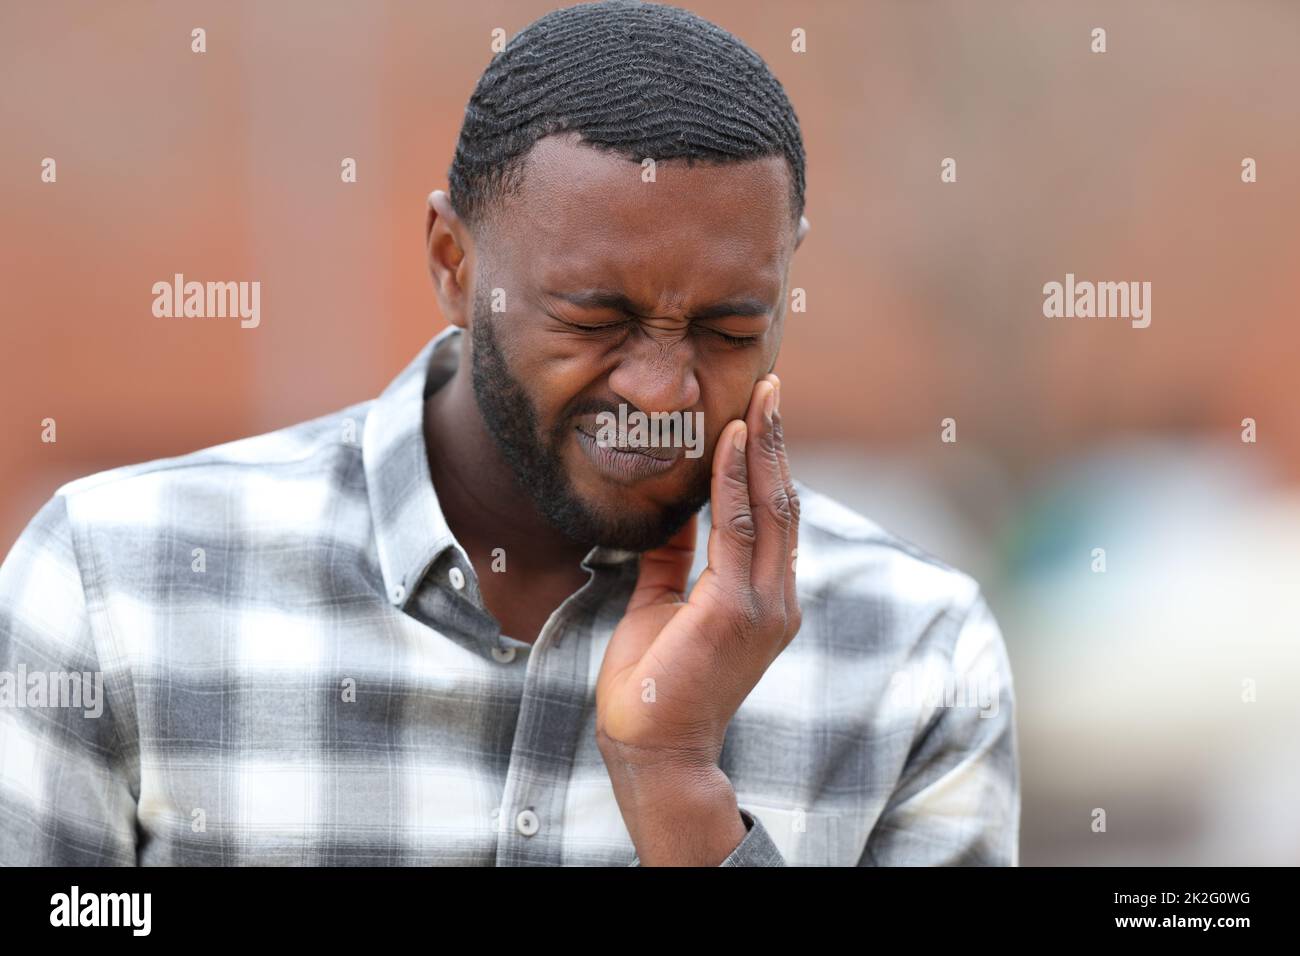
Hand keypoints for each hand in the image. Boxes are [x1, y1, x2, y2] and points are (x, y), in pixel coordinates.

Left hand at [595, 373, 800, 860]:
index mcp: (764, 600)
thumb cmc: (654, 685)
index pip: (773, 518)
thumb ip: (674, 559)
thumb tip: (669, 514)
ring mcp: (763, 605)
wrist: (651, 749)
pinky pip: (736, 528)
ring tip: (759, 397)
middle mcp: (776, 599)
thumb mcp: (662, 605)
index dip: (770, 464)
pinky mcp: (736, 610)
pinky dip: (733, 480)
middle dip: (776, 442)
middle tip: (770, 386)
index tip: (759, 415)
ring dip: (763, 447)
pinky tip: (727, 441)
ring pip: (770, 507)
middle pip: (784, 503)